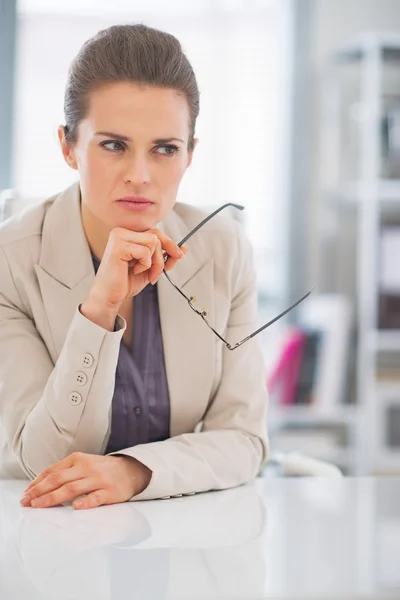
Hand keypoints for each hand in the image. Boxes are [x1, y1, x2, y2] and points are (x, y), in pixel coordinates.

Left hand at [20, 452, 151, 509]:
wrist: (131, 470)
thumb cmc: (102, 469)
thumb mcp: (83, 463)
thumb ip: (64, 471)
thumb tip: (40, 484)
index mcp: (78, 459)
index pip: (53, 471)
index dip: (37, 483)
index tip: (26, 494)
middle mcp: (86, 468)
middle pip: (58, 480)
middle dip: (39, 492)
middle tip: (27, 502)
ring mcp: (98, 480)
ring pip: (71, 489)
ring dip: (52, 498)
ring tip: (39, 506)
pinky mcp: (109, 492)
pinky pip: (95, 498)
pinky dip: (84, 503)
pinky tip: (74, 508)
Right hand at [81, 228, 186, 329]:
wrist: (110, 297)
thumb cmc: (126, 282)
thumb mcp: (151, 267)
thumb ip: (165, 257)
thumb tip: (183, 248)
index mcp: (127, 234)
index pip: (155, 233)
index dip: (169, 245)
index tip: (179, 255)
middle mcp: (121, 232)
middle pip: (156, 235)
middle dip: (163, 255)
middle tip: (159, 271)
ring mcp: (119, 237)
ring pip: (153, 243)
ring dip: (155, 263)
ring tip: (144, 273)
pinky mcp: (119, 246)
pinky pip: (145, 252)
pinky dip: (145, 265)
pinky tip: (134, 271)